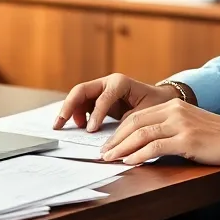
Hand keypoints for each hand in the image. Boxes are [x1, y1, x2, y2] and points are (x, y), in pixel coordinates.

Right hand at [52, 73, 178, 131]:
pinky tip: (78, 126)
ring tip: (65, 126)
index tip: (90, 131)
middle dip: (68, 106)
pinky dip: (76, 114)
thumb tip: (114, 138)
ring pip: (78, 96)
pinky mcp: (98, 97)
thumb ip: (129, 122)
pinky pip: (82, 104)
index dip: (95, 115)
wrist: (161, 99)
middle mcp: (108, 82)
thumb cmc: (156, 104)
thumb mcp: (146, 113)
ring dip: (69, 110)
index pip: (102, 98)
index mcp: (120, 83)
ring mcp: (101, 89)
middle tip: (59, 123)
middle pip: (81, 90)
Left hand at [99, 99, 219, 165]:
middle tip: (103, 152)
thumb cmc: (217, 136)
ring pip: (141, 134)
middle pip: (135, 123)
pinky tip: (130, 161)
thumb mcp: (189, 124)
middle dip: (115, 139)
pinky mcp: (187, 140)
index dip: (119, 130)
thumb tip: (144, 144)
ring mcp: (180, 124)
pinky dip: (139, 154)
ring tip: (110, 158)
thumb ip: (169, 129)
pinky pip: (155, 146)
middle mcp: (174, 110)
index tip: (108, 143)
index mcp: (173, 105)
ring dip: (121, 147)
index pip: (137, 116)